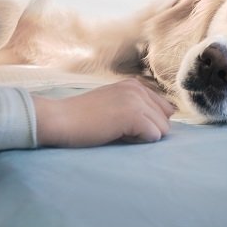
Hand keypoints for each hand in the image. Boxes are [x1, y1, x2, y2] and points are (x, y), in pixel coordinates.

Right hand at [33, 78, 174, 146]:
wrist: (59, 119)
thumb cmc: (82, 118)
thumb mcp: (113, 104)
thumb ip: (137, 106)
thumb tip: (167, 117)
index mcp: (134, 85)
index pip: (164, 109)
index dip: (147, 123)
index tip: (122, 123)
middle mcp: (138, 88)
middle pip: (165, 120)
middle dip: (147, 130)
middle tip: (118, 129)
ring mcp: (136, 100)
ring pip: (162, 130)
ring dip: (142, 137)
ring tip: (116, 131)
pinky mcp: (133, 115)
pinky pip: (154, 136)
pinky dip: (138, 142)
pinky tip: (116, 134)